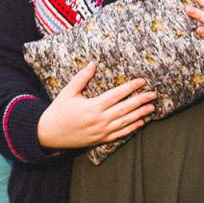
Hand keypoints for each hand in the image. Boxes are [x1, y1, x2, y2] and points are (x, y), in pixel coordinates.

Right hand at [37, 61, 155, 149]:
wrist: (50, 133)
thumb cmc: (58, 110)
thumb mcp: (68, 92)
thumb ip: (81, 78)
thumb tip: (93, 63)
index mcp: (93, 106)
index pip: (117, 94)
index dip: (130, 87)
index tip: (141, 81)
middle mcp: (100, 119)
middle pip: (125, 108)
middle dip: (141, 100)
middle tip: (153, 94)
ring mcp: (102, 131)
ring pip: (126, 121)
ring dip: (140, 114)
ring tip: (152, 107)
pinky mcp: (101, 139)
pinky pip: (121, 134)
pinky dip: (132, 128)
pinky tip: (140, 123)